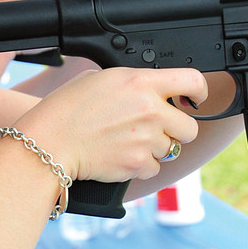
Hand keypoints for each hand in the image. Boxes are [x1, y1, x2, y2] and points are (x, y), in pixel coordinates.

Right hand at [13, 66, 206, 184]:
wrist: (49, 142)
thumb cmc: (66, 110)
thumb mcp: (99, 80)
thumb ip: (132, 85)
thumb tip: (150, 92)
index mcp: (141, 82)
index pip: (192, 81)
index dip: (198, 92)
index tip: (193, 99)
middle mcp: (150, 110)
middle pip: (189, 126)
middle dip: (175, 130)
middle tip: (152, 129)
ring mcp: (147, 139)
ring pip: (170, 149)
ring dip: (154, 148)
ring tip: (125, 142)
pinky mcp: (139, 164)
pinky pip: (154, 168)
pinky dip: (140, 166)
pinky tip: (119, 156)